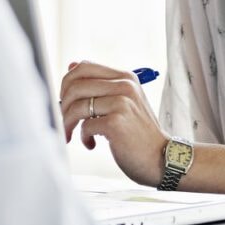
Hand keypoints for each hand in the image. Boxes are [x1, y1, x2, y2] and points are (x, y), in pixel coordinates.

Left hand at [59, 60, 167, 184]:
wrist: (161, 158)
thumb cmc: (138, 133)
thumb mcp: (124, 102)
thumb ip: (101, 86)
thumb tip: (71, 66)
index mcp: (125, 77)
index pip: (84, 67)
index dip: (67, 84)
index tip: (66, 101)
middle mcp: (125, 86)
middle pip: (75, 85)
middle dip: (63, 105)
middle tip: (64, 121)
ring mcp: (121, 103)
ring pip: (77, 106)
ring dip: (68, 124)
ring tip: (72, 135)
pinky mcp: (116, 123)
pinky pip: (85, 126)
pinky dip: (83, 137)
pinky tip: (91, 144)